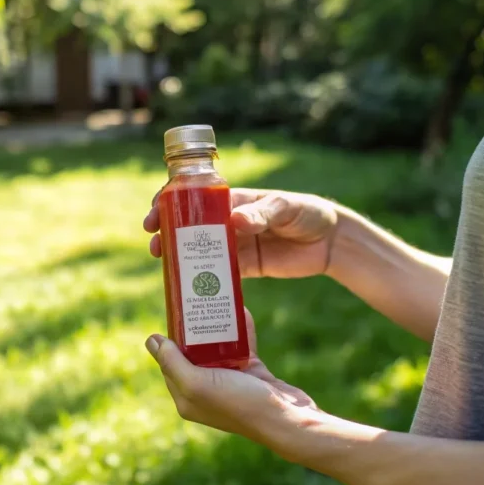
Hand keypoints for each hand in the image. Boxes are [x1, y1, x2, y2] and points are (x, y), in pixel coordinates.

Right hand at [143, 188, 340, 278]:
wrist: (331, 242)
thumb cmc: (307, 213)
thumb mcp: (286, 207)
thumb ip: (262, 213)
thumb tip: (236, 221)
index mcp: (235, 200)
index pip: (196, 198)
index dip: (172, 202)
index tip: (156, 210)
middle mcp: (229, 221)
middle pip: (190, 225)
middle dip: (167, 231)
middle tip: (153, 242)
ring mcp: (235, 245)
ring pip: (199, 250)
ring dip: (178, 256)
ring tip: (162, 262)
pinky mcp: (245, 268)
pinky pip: (218, 274)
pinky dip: (201, 279)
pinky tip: (186, 287)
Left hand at [144, 309, 316, 452]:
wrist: (289, 418)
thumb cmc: (241, 403)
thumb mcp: (198, 384)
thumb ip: (172, 363)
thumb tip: (150, 341)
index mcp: (188, 398)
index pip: (169, 364)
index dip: (169, 340)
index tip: (174, 314)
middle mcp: (206, 391)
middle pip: (192, 353)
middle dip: (193, 329)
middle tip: (195, 302)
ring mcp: (230, 383)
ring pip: (218, 348)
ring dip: (217, 326)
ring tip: (215, 301)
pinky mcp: (252, 374)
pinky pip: (241, 346)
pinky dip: (241, 330)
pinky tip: (241, 311)